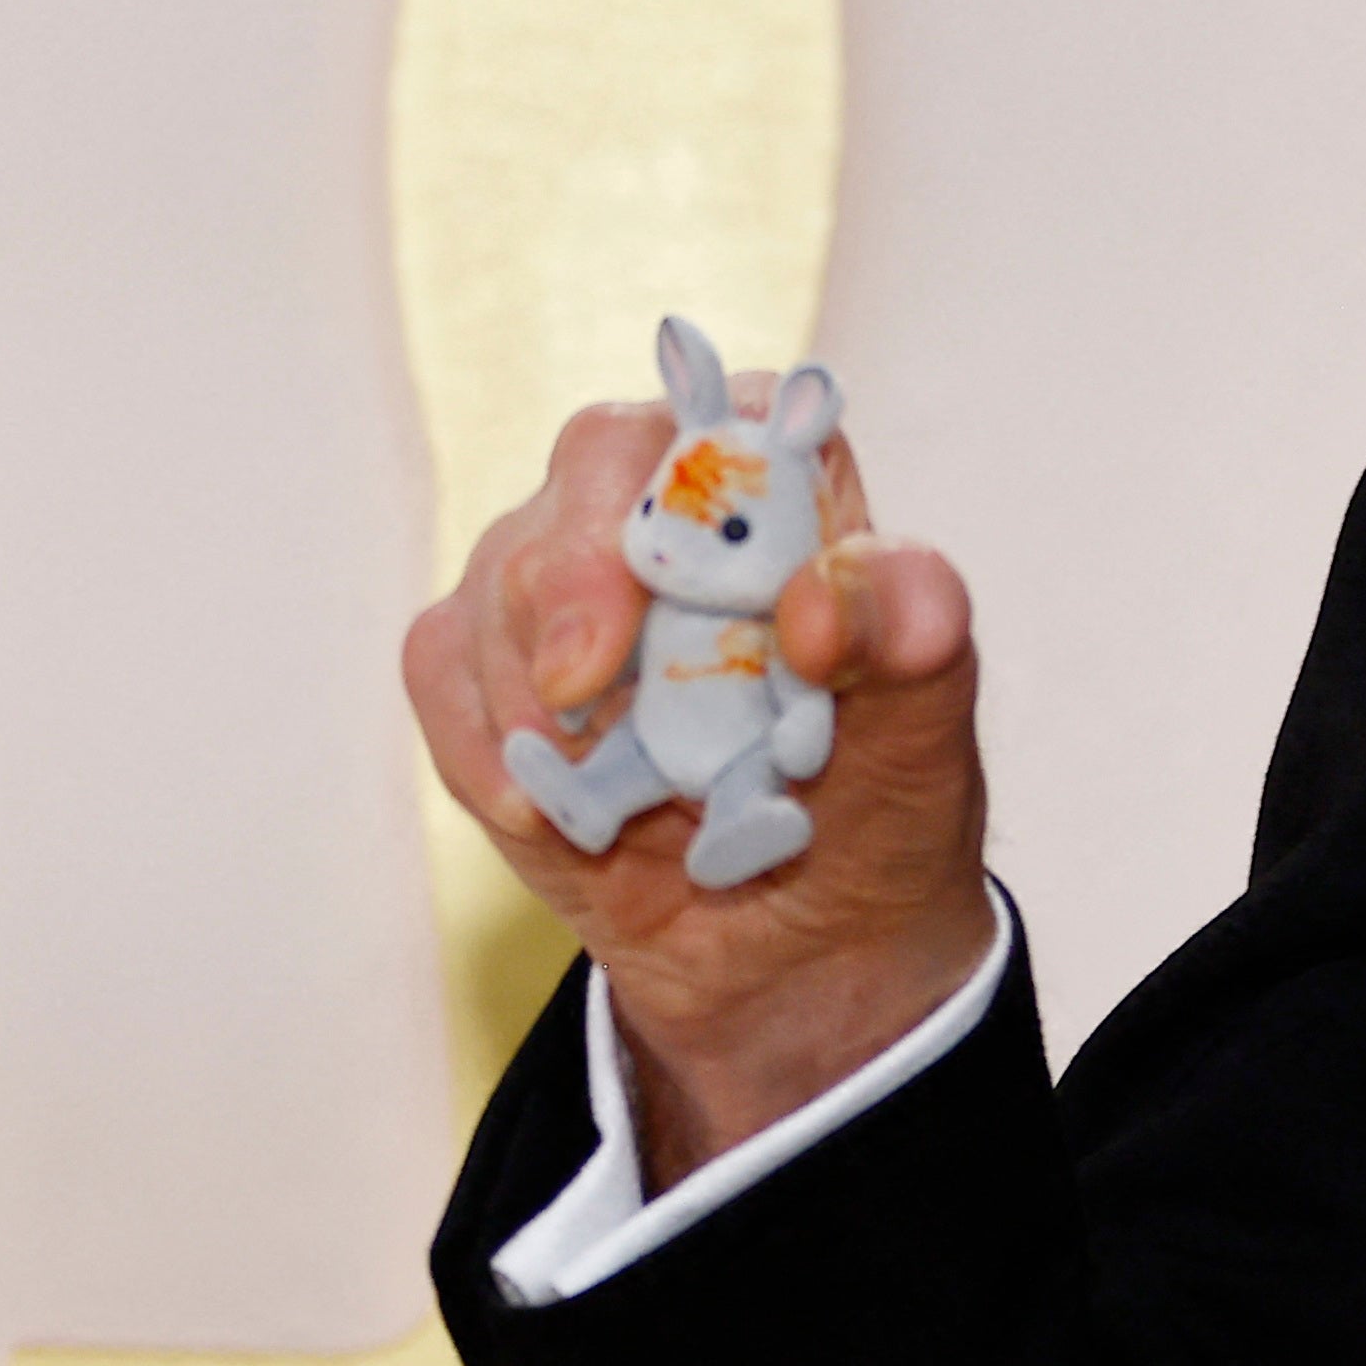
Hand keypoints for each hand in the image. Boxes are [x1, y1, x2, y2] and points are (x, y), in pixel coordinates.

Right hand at [404, 392, 1000, 1184]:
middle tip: (583, 690)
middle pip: (596, 461)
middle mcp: (672, 509)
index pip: (740, 415)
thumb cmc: (877, 813)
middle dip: (577, 573)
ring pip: (501, 567)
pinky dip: (479, 743)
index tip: (682, 578)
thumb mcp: (926, 745)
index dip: (703, 473)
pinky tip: (546, 811)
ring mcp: (569, 581)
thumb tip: (832, 592)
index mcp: (796, 494)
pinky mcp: (492, 665)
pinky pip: (439, 661)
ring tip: (617, 796)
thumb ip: (912, 647)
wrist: (798, 951)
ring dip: (537, 690)